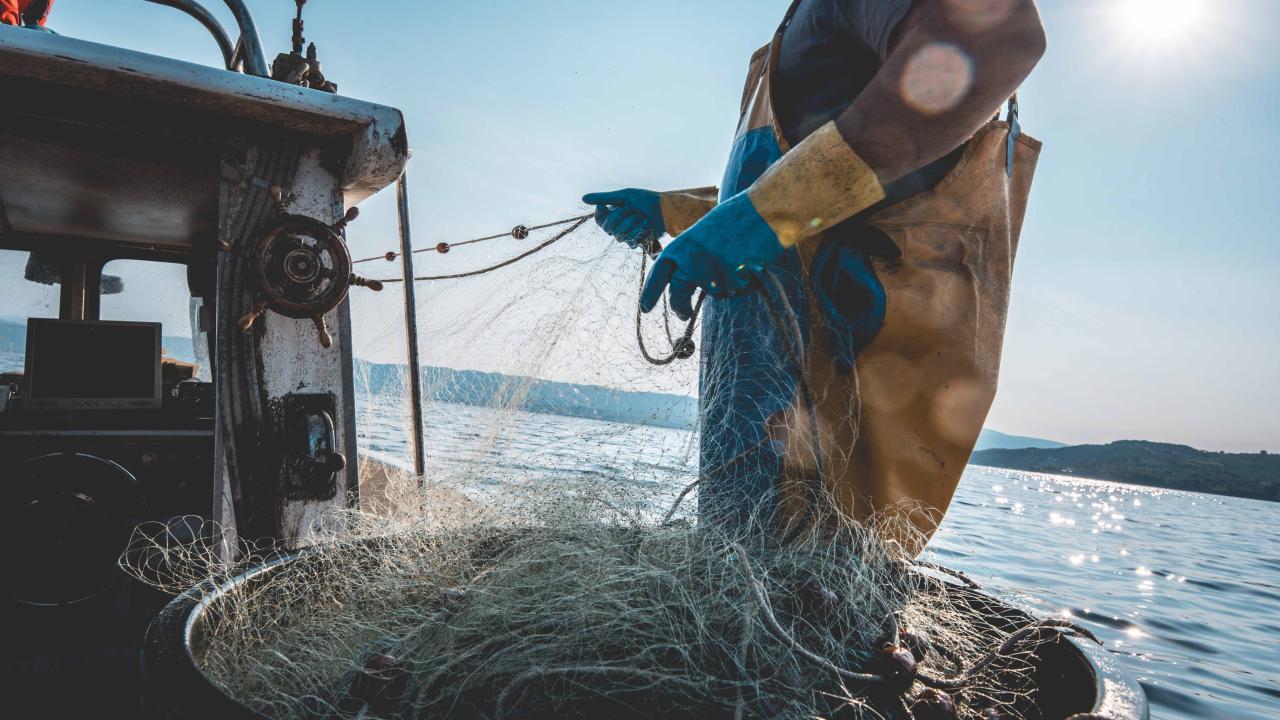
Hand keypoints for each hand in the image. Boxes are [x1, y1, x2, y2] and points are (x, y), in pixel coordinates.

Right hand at [582, 189, 663, 249]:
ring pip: (620, 236)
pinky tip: (648, 226)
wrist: (667, 210)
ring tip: (643, 217)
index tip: (605, 207)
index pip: (599, 221)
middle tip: (632, 210)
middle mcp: (620, 226)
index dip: (601, 216)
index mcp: (614, 214)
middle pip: (609, 229)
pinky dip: (640, 232)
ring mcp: (629, 235)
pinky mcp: (639, 242)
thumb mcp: (624, 196)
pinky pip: (632, 242)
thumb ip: (604, 198)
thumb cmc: (646, 200)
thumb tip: (583, 198)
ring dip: (633, 224)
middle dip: (621, 217)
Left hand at [640, 191, 785, 319]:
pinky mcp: (733, 284)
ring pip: (716, 293)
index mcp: (681, 247)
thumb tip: (689, 283)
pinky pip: (737, 291)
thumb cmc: (736, 218)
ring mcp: (713, 275)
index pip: (658, 275)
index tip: (645, 308)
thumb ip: (692, 256)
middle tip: (683, 315)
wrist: (765, 211)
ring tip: (739, 258)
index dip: (650, 293)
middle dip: (680, 309)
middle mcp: (691, 263)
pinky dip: (744, 282)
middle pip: (677, 297)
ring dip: (726, 284)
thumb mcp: (704, 233)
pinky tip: (751, 262)